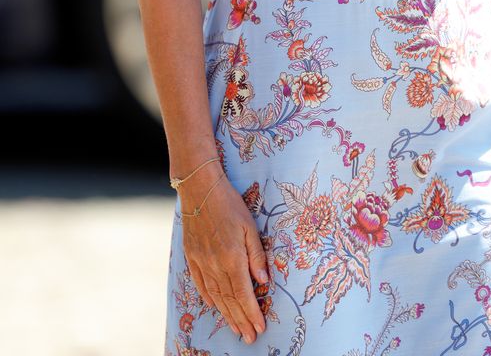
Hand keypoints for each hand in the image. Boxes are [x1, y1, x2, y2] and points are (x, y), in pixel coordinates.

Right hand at [180, 168, 268, 344]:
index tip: (260, 327)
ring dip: (226, 315)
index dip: (252, 312)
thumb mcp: (250, 226)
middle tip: (250, 337)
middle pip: (229, 300)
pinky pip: (200, 284)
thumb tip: (263, 281)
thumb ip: (256, 255)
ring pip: (215, 296)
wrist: (200, 190)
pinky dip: (209, 299)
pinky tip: (215, 307)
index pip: (243, 294)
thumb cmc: (230, 204)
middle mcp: (214, 265)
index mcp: (232, 258)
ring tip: (236, 329)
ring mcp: (200, 262)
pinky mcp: (191, 257)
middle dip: (241, 320)